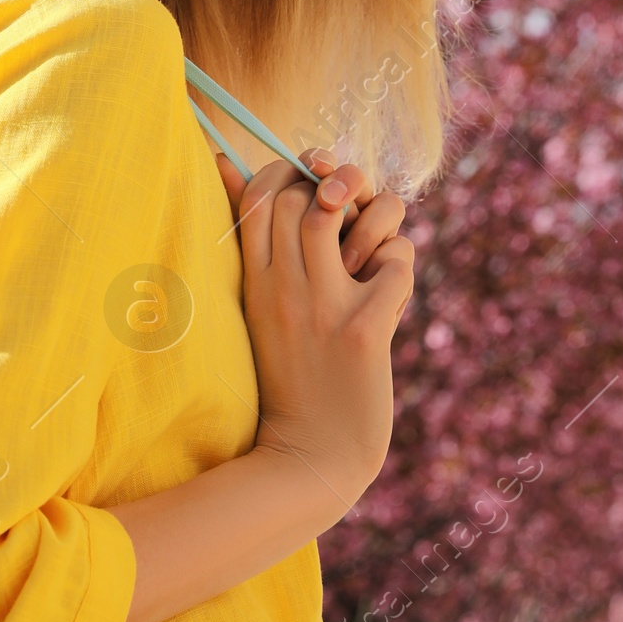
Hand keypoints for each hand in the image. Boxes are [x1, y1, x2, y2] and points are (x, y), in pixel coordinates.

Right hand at [215, 151, 414, 523]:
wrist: (312, 458)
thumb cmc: (288, 379)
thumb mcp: (256, 310)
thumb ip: (249, 247)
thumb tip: (221, 163)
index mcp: (252, 283)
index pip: (258, 194)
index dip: (288, 176)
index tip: (311, 196)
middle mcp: (282, 288)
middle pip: (301, 194)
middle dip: (334, 190)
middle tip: (352, 220)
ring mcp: (322, 307)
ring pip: (346, 212)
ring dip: (373, 216)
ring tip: (373, 247)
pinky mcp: (363, 330)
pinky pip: (394, 262)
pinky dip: (400, 264)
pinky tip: (389, 289)